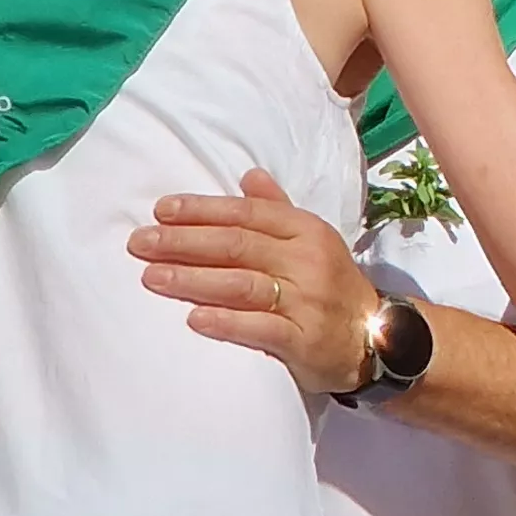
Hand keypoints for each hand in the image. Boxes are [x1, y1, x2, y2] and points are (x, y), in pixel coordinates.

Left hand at [132, 169, 377, 396]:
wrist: (376, 338)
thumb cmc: (330, 285)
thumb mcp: (312, 240)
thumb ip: (277, 210)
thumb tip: (247, 175)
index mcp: (306, 231)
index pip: (247, 214)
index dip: (203, 210)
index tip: (161, 210)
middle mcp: (307, 261)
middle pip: (238, 246)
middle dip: (184, 242)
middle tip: (140, 243)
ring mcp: (308, 301)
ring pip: (243, 285)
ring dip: (194, 279)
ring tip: (152, 277)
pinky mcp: (305, 340)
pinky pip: (261, 330)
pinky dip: (227, 323)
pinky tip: (194, 319)